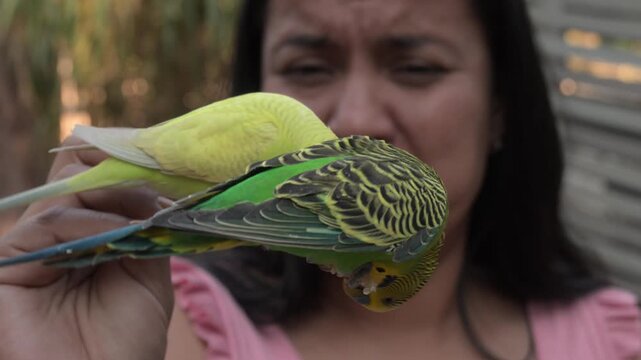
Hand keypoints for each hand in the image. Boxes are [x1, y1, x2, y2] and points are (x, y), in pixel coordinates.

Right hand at [0, 138, 173, 359]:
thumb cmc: (126, 340)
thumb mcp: (149, 272)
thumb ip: (145, 225)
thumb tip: (151, 182)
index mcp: (87, 233)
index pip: (95, 177)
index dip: (126, 163)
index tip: (166, 160)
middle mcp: (56, 233)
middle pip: (76, 171)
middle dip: (120, 168)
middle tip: (158, 175)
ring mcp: (31, 245)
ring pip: (66, 187)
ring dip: (115, 193)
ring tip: (150, 212)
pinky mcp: (8, 262)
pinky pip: (50, 222)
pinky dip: (91, 222)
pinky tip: (123, 233)